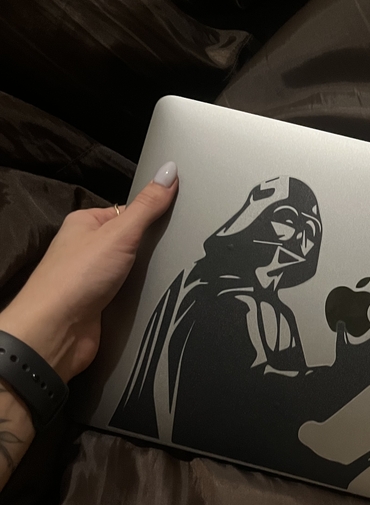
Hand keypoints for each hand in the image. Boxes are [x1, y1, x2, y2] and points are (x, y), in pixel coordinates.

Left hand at [0, 162, 177, 381]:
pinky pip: (129, 295)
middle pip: (131, 242)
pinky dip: (142, 296)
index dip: (151, 213)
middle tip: (175, 247)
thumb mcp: (120, 233)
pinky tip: (154, 296)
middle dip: (151, 248)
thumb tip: (169, 171)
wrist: (56, 332)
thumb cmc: (76, 278)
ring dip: (147, 275)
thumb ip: (147, 206)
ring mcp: (93, 279)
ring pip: (132, 271)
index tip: (177, 215)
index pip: (126, 211)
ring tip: (170, 272)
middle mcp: (86, 250)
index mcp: (85, 224)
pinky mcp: (101, 306)